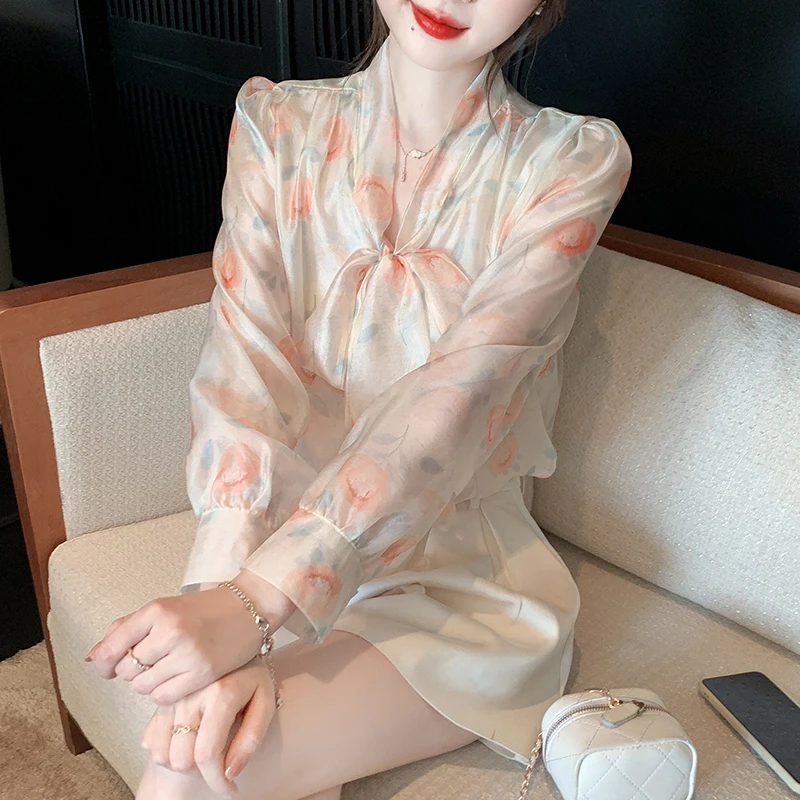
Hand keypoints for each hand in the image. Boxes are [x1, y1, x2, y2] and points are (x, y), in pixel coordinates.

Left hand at [85, 569, 295, 705]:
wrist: (249, 607)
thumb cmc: (202, 609)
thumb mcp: (164, 608)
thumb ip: (125, 629)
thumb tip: (92, 658)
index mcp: (157, 610)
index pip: (110, 648)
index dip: (104, 664)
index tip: (107, 667)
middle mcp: (171, 630)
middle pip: (126, 669)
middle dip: (132, 670)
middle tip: (152, 660)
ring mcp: (188, 653)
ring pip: (143, 686)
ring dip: (149, 682)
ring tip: (168, 667)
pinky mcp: (202, 673)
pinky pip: (164, 697)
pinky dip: (164, 692)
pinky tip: (178, 677)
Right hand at [141, 656, 275, 797]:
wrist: (235, 638)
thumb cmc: (253, 674)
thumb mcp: (265, 702)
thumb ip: (251, 739)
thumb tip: (230, 772)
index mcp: (221, 694)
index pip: (207, 754)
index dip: (217, 782)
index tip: (230, 791)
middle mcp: (192, 694)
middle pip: (181, 758)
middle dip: (201, 773)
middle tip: (220, 764)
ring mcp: (173, 696)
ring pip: (163, 753)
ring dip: (182, 762)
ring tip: (204, 751)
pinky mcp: (162, 699)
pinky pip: (151, 741)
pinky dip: (166, 751)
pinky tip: (187, 741)